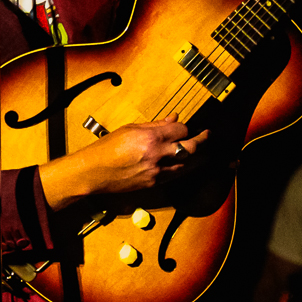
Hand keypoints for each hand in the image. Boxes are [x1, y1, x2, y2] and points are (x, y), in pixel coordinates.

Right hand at [39, 118, 209, 208]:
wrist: (94, 172)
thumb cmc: (107, 148)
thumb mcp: (131, 129)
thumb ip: (155, 125)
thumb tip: (173, 118)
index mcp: (150, 138)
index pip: (181, 130)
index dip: (185, 127)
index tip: (185, 127)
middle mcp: (156, 155)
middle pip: (190, 148)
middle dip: (202, 141)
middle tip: (208, 135)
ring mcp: (157, 171)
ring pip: (187, 164)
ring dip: (198, 157)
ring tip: (205, 151)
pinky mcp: (154, 183)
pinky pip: (176, 175)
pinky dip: (184, 168)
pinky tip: (188, 164)